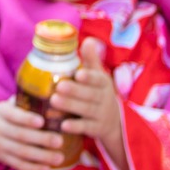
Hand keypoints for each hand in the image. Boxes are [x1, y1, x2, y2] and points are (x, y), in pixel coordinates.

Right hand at [0, 96, 65, 169]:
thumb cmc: (7, 116)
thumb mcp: (11, 105)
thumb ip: (27, 102)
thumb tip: (57, 99)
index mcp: (1, 111)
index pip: (14, 115)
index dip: (27, 119)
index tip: (42, 122)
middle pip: (20, 135)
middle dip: (41, 139)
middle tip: (59, 141)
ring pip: (21, 152)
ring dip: (41, 157)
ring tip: (59, 158)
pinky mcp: (2, 158)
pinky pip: (18, 165)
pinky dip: (33, 168)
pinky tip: (47, 168)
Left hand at [51, 37, 126, 169]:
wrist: (115, 122)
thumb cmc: (99, 93)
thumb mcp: (99, 76)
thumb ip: (92, 60)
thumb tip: (88, 40)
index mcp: (104, 84)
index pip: (98, 79)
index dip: (89, 77)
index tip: (78, 74)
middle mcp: (104, 99)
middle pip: (90, 95)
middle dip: (75, 91)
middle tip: (59, 86)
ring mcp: (101, 115)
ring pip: (86, 110)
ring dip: (71, 106)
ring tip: (54, 101)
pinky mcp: (96, 129)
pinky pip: (86, 128)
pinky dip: (75, 126)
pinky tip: (63, 125)